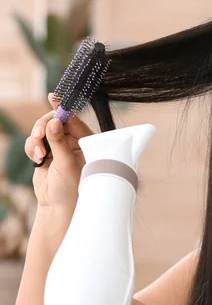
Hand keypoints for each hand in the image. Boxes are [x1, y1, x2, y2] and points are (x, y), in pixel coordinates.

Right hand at [24, 92, 93, 212]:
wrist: (58, 207)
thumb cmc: (71, 188)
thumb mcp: (66, 164)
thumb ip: (59, 142)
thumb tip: (55, 121)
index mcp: (87, 143)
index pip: (75, 120)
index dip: (63, 109)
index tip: (54, 97)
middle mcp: (74, 142)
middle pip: (55, 121)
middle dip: (44, 127)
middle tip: (38, 135)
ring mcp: (60, 146)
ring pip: (43, 130)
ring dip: (36, 140)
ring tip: (39, 155)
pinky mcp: (47, 153)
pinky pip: (34, 141)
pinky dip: (32, 148)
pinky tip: (36, 160)